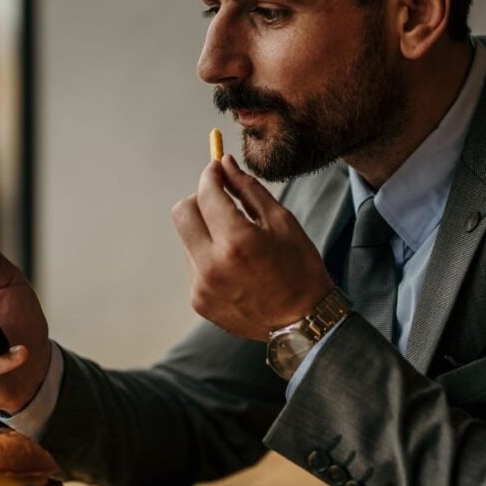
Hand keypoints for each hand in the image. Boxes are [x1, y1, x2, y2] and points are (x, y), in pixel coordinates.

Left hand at [171, 154, 333, 339]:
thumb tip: (224, 163)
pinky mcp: (199, 301)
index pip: (206, 194)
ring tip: (237, 243)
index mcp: (237, 241)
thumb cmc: (299, 268)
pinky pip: (195, 265)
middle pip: (182, 212)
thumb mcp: (281, 221)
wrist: (304, 322)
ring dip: (206, 231)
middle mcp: (212, 265)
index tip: (216, 168)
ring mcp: (202, 286)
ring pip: (188, 239)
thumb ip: (248, 189)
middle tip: (220, 200)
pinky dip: (209, 257)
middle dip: (199, 199)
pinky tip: (236, 268)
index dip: (210, 175)